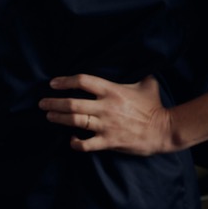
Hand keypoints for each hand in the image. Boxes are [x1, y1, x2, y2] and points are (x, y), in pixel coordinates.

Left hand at [38, 73, 178, 155]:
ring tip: (49, 116)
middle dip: (54, 103)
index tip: (53, 83)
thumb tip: (136, 63)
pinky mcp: (108, 141)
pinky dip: (75, 143)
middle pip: (73, 103)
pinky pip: (86, 144)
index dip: (65, 81)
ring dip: (59, 118)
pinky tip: (70, 139)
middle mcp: (106, 107)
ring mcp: (106, 125)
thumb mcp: (146, 84)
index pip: (83, 81)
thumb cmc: (155, 106)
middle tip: (42, 104)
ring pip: (75, 121)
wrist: (165, 130)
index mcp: (113, 90)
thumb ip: (136, 74)